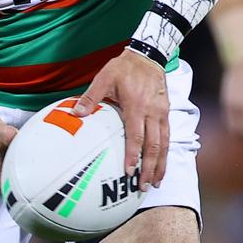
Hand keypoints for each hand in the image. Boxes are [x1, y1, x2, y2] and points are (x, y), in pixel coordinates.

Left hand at [72, 49, 168, 190]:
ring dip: (161, 164)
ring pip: (165, 143)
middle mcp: (153, 112)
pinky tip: (162, 163)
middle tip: (144, 186)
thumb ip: (90, 98)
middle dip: (151, 168)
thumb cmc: (123, 67)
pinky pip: (168, 135)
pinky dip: (166, 152)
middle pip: (154, 145)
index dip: (133, 155)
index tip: (129, 172)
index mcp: (136, 106)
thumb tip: (75, 114)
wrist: (148, 55)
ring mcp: (162, 112)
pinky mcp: (167, 111)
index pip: (136, 136)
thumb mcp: (104, 78)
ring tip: (156, 181)